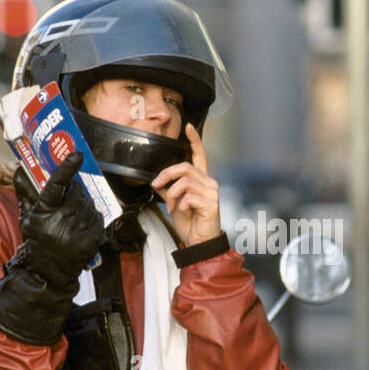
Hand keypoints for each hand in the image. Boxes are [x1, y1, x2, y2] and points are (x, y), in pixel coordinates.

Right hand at [12, 153, 104, 291]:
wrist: (48, 271)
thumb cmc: (36, 240)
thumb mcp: (27, 216)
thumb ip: (25, 192)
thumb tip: (21, 168)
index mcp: (45, 210)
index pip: (57, 183)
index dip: (67, 167)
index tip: (77, 154)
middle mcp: (64, 219)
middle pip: (78, 191)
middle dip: (75, 190)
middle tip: (69, 195)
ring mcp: (80, 229)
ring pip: (89, 202)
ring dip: (84, 203)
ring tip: (74, 213)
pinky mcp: (93, 238)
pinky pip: (98, 216)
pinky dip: (92, 216)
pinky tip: (82, 223)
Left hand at [151, 124, 221, 247]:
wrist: (198, 242)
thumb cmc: (190, 222)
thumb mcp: (174, 202)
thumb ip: (168, 189)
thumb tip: (157, 181)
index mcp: (202, 180)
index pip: (200, 155)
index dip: (195, 140)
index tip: (188, 127)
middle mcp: (210, 183)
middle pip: (185, 167)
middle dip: (166, 174)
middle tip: (156, 185)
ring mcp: (212, 193)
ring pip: (184, 182)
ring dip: (171, 195)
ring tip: (170, 206)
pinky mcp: (212, 204)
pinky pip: (188, 197)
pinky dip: (180, 205)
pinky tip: (183, 213)